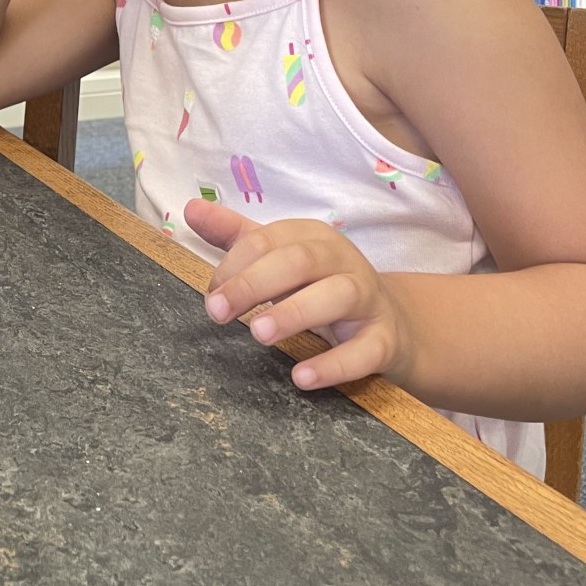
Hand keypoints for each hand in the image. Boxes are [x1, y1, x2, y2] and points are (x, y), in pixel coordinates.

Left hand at [185, 199, 409, 391]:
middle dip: (255, 283)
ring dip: (295, 312)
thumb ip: (237, 236)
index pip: (268, 240)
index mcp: (312, 236)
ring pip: (338, 295)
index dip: (235, 265)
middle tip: (218, 311)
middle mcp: (342, 260)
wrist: (394, 323)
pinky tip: (301, 377)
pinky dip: (334, 364)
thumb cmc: (321, 284)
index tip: (211, 294)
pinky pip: (364, 350)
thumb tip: (191, 208)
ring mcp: (368, 299)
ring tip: (257, 334)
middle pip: (300, 261)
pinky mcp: (384, 340)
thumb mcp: (280, 257)